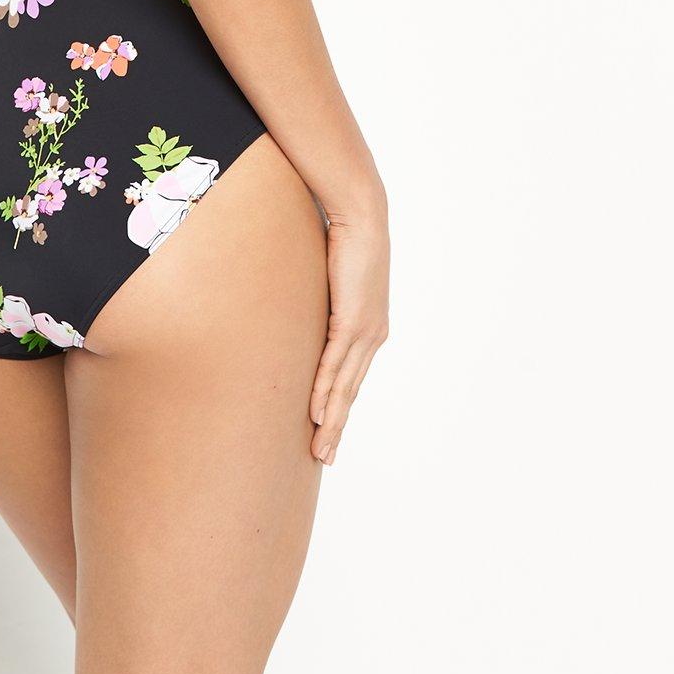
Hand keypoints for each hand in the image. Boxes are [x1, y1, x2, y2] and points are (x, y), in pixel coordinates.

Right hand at [310, 197, 389, 464]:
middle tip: (325, 457)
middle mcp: (372, 336)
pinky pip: (334, 363)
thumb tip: (301, 308)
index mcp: (370, 328)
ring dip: (331, 421)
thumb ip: (322, 302)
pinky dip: (325, 390)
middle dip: (337, 427)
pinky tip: (317, 413)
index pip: (352, 377)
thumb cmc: (345, 240)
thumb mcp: (332, 281)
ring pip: (344, 386)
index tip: (329, 432)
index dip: (340, 407)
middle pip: (351, 391)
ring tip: (320, 449)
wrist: (361, 216)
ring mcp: (365, 331)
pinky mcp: (352, 321)